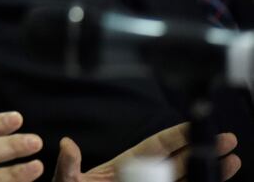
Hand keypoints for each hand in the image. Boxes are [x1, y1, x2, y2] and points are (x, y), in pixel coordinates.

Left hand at [52, 122, 240, 180]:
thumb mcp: (67, 180)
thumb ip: (68, 165)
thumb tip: (66, 144)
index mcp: (126, 164)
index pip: (157, 145)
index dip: (178, 135)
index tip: (196, 123)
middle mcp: (145, 177)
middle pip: (181, 161)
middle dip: (204, 149)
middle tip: (228, 139)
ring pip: (187, 179)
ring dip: (210, 171)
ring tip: (232, 161)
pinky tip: (213, 181)